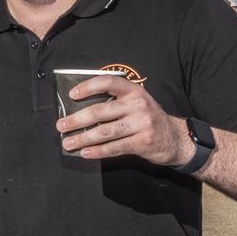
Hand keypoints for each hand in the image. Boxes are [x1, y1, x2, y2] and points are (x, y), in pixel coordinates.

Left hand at [56, 76, 192, 164]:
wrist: (176, 138)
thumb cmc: (147, 119)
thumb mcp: (136, 104)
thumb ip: (114, 103)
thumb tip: (79, 110)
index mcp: (134, 91)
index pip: (108, 82)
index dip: (88, 86)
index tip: (72, 95)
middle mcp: (138, 104)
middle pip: (100, 111)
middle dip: (76, 119)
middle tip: (61, 125)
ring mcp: (142, 123)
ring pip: (104, 131)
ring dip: (82, 138)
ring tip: (68, 143)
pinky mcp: (143, 142)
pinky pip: (114, 147)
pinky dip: (97, 151)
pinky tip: (85, 153)